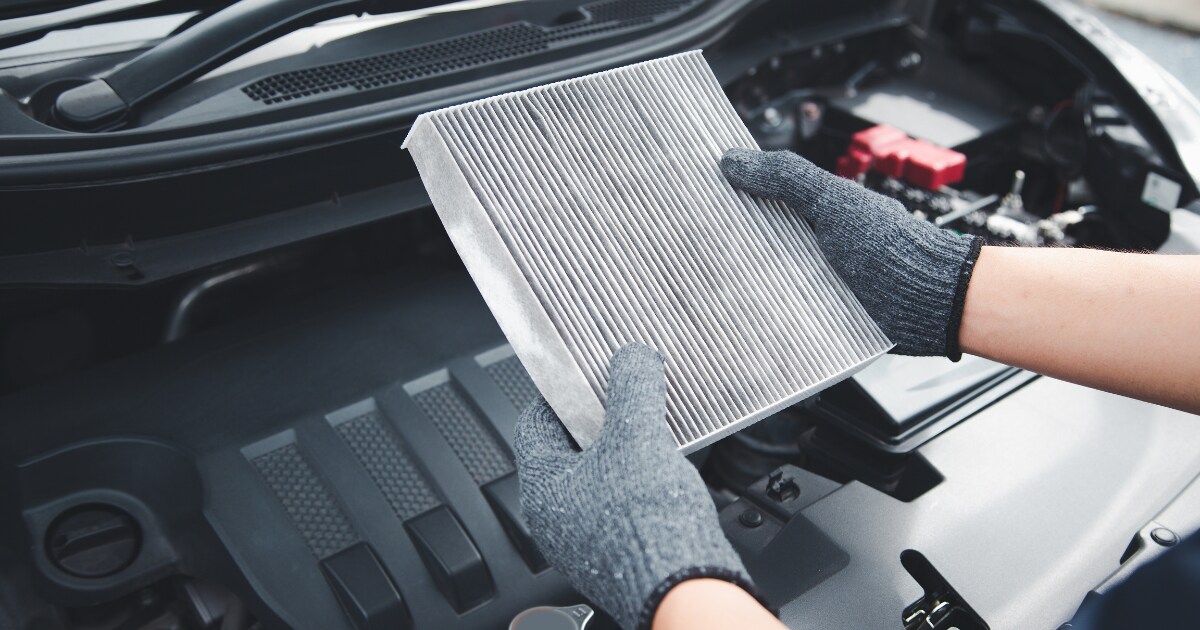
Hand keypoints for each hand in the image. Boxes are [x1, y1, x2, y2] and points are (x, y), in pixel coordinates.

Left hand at [514, 343, 755, 629]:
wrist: (684, 587)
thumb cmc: (647, 527)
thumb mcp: (637, 435)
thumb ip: (632, 387)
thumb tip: (631, 356)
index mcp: (542, 488)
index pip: (536, 422)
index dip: (563, 392)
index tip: (586, 373)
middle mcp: (556, 518)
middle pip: (569, 448)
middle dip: (600, 418)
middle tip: (625, 396)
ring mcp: (585, 538)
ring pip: (598, 476)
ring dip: (624, 449)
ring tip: (650, 429)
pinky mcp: (617, 551)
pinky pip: (619, 502)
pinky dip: (638, 480)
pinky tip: (663, 469)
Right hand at [720, 148, 981, 357]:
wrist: (928, 302)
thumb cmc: (891, 246)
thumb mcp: (833, 201)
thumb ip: (786, 177)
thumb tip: (732, 160)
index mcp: (812, 209)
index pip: (758, 196)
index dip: (728, 194)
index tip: (694, 194)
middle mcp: (808, 244)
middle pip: (753, 240)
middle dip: (725, 241)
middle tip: (690, 243)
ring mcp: (810, 281)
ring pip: (760, 279)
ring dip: (740, 282)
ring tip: (704, 283)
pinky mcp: (813, 318)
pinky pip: (777, 314)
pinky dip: (759, 314)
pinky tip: (735, 315)